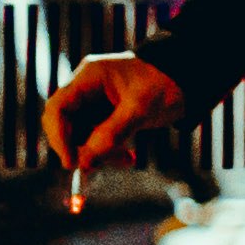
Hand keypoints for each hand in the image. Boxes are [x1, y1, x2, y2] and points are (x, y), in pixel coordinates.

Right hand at [47, 52, 182, 174]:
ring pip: (80, 135)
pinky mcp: (104, 114)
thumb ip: (111, 134)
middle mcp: (86, 88)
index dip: (59, 137)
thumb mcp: (140, 109)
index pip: (58, 108)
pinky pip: (95, 137)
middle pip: (64, 124)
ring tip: (125, 159)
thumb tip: (85, 162)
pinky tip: (128, 158)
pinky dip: (108, 150)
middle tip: (95, 167)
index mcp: (89, 77)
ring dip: (98, 152)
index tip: (71, 163)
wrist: (186, 79)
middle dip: (79, 147)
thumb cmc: (164, 84)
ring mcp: (94, 101)